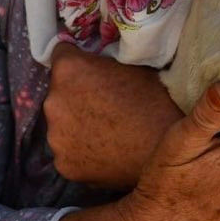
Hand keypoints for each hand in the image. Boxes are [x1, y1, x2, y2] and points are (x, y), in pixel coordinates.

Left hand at [44, 42, 182, 187]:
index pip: (61, 55)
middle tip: (101, 106)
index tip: (89, 71)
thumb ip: (104, 63)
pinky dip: (81, 153)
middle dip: (75, 96)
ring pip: (61, 126)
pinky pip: (68, 153)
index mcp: (69, 70)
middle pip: (58, 94)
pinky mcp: (63, 165)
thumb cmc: (154, 103)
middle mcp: (53, 102)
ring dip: (76, 126)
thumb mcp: (132, 67)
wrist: (166, 152)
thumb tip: (96, 66)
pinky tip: (103, 153)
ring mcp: (54, 137)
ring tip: (104, 134)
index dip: (77, 62)